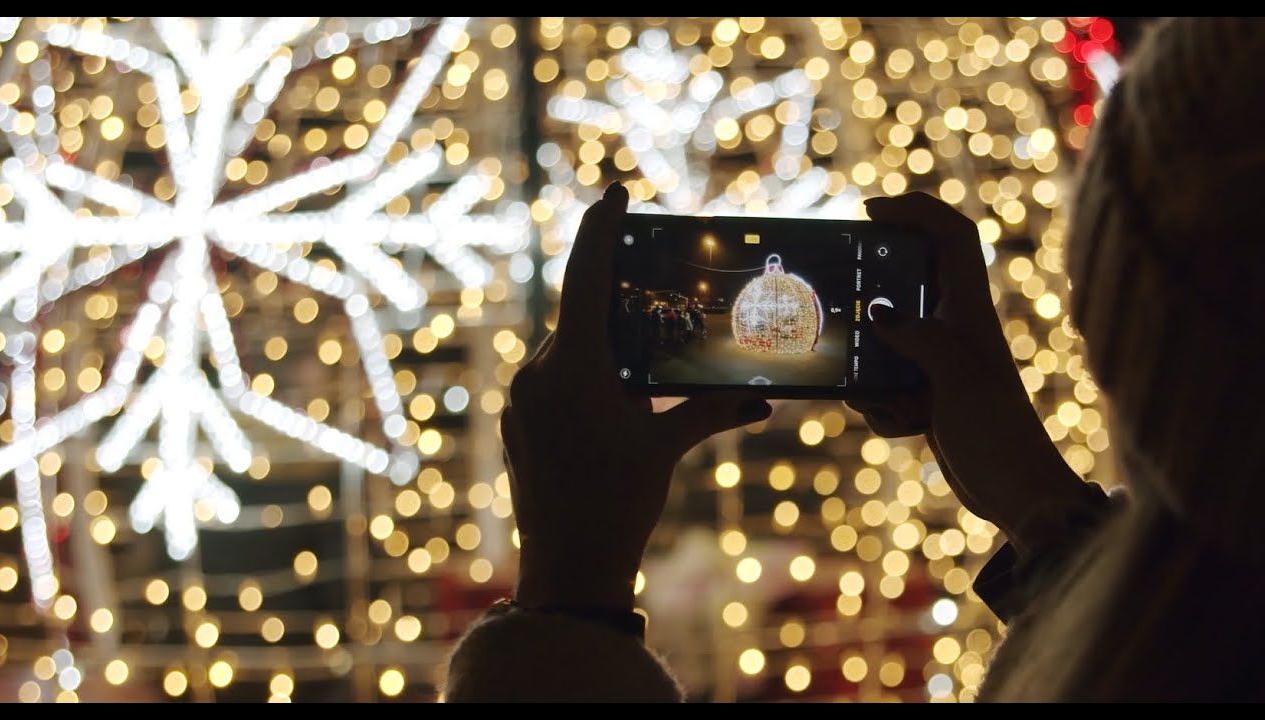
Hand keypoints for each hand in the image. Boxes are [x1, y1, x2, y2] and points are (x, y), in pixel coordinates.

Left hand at [505, 183, 771, 611]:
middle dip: (619, 306)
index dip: (600, 231)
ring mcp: (521, 401)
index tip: (614, 194)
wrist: (568, 567)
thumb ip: (708, 409)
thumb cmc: (616, 505)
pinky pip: (554, 382)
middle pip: (581, 318)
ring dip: (606, 351)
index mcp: (571, 367)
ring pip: (569, 353)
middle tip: (655, 297)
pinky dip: (588, 379)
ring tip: (645, 368)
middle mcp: (537, 374)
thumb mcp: (665, 447)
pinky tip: (618, 403)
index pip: (584, 278)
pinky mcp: (518, 425)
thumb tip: (759, 395)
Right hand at [849, 193, 1088, 553]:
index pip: (949, 235)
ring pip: (881, 346)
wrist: (1016, 496)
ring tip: (889, 402)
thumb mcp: (956, 378)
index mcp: (971, 310)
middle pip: (902, 288)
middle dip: (870, 310)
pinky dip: (883, 410)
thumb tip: (878, 311)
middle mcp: (955, 329)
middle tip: (843, 317)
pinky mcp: (927, 396)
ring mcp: (938, 363)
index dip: (913, 210)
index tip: (867, 211)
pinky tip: (908, 429)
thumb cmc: (998, 432)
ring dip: (871, 376)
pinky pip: (882, 388)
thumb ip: (918, 337)